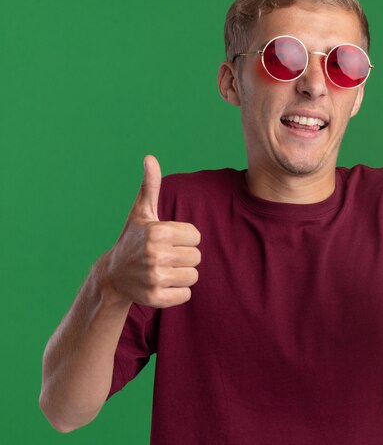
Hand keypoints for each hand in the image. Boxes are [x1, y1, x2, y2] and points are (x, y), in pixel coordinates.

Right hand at [102, 155, 200, 307]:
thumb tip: (150, 158)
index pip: (196, 236)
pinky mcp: (156, 297)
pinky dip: (178, 292)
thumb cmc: (133, 240)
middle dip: (184, 257)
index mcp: (158, 231)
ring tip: (164, 270)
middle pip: (197, 257)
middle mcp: (155, 254)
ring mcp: (155, 277)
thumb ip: (150, 186)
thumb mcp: (141, 212)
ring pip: (193, 276)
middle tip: (165, 257)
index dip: (185, 238)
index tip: (168, 240)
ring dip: (182, 274)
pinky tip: (162, 284)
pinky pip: (186, 294)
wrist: (112, 276)